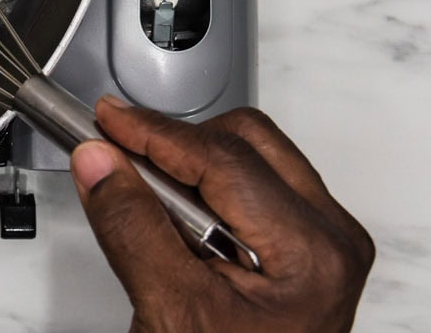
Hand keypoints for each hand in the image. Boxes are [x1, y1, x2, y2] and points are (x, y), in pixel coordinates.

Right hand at [70, 100, 373, 332]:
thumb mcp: (169, 310)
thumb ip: (131, 227)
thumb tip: (99, 161)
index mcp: (311, 254)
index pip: (224, 159)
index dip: (154, 133)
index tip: (106, 119)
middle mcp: (331, 238)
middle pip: (245, 141)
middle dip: (176, 147)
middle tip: (120, 162)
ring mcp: (323, 239)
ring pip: (250, 153)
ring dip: (191, 167)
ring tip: (157, 214)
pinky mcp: (306, 242)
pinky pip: (255, 180)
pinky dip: (207, 187)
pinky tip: (180, 225)